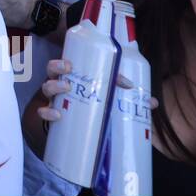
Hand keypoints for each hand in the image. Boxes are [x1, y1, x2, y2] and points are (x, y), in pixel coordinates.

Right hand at [37, 59, 159, 124]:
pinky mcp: (50, 117)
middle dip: (57, 65)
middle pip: (52, 69)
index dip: (83, 61)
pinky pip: (42, 112)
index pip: (74, 62)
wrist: (72, 133)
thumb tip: (153, 103)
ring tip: (66, 87)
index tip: (85, 65)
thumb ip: (128, 99)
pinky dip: (47, 112)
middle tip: (69, 67)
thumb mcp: (109, 101)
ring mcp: (54, 100)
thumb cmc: (91, 109)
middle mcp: (61, 85)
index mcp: (75, 76)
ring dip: (53, 85)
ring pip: (46, 87)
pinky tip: (58, 115)